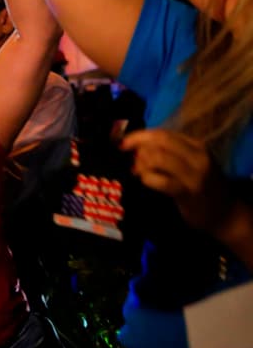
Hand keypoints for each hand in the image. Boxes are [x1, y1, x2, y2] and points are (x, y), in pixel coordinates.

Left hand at [121, 128, 236, 235]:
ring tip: (138, 172)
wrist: (225, 213)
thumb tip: (136, 146)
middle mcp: (197, 156)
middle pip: (160, 142)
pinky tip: (145, 181)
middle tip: (130, 160)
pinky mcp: (187, 193)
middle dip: (138, 147)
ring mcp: (194, 175)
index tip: (122, 142)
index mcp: (197, 145)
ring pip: (158, 158)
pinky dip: (147, 179)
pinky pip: (160, 181)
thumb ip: (168, 152)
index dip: (139, 135)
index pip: (163, 133)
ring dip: (141, 164)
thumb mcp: (190, 162)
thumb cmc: (201, 185)